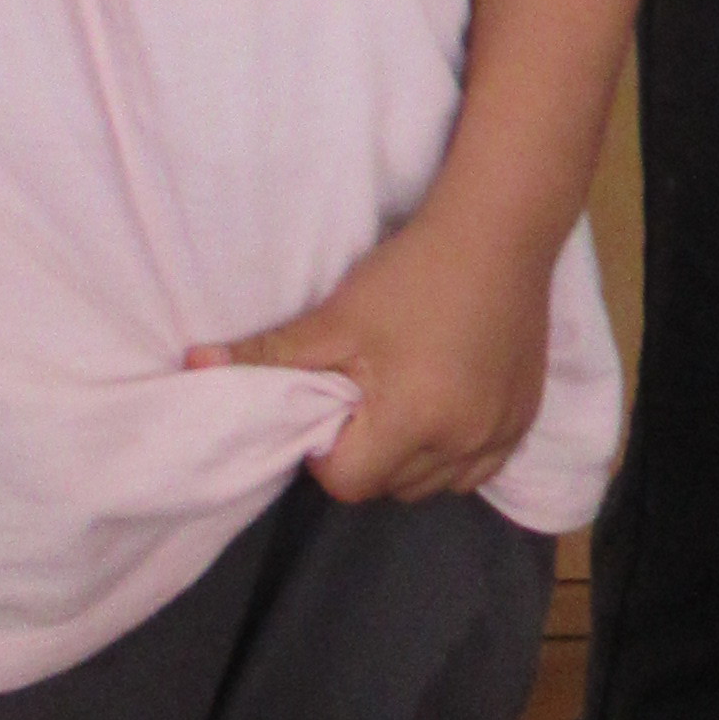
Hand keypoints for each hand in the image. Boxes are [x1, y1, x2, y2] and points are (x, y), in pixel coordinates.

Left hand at [196, 208, 557, 505]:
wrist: (500, 231)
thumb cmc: (413, 273)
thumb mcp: (336, 317)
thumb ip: (268, 355)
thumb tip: (193, 365)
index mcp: (414, 422)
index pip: (348, 482)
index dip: (326, 451)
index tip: (330, 404)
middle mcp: (462, 443)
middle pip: (391, 487)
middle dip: (366, 456)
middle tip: (362, 398)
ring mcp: (500, 435)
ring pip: (435, 485)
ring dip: (409, 460)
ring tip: (402, 401)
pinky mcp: (525, 419)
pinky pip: (477, 469)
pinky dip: (453, 453)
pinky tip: (443, 407)